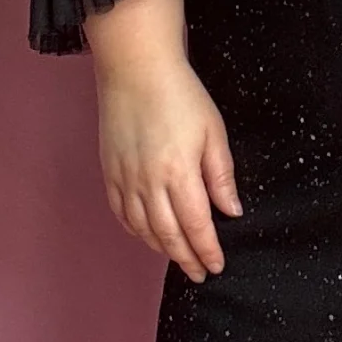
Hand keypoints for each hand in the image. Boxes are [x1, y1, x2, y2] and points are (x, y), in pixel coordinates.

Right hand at [84, 0, 240, 279]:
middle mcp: (149, 183)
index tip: (216, 265)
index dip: (207, 251)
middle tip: (199, 272)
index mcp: (179, 174)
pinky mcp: (110, 171)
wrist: (136, 69)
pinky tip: (147, 233)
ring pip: (143, 229)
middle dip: (186, 258)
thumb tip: (231, 210)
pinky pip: (121, 213)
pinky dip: (135, 230)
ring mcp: (125, 179)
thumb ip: (221, 176)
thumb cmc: (179, 94)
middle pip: (168, 236)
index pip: (197, 227)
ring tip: (178, 256)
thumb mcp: (214, 133)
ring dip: (162, 248)